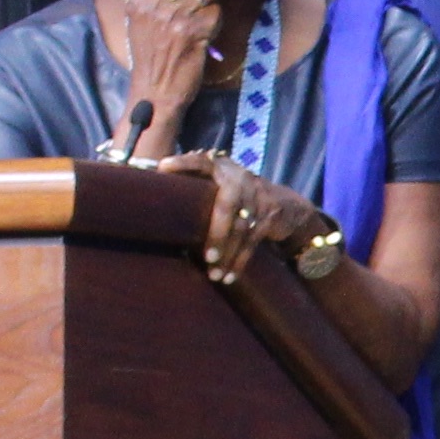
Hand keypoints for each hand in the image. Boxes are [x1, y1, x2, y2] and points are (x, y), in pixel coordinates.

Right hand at [102, 0, 227, 147]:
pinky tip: (205, 35)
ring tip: (201, 21)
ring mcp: (177, 15)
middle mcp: (156, 2)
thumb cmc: (149, 57)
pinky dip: (216, 22)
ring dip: (210, 5)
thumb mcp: (139, 22)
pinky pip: (217, 12)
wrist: (155, 90)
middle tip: (198, 0)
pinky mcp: (196, 29)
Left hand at [162, 152, 333, 287]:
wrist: (286, 203)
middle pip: (227, 206)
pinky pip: (252, 241)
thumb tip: (154, 182)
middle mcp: (241, 179)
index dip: (183, 163)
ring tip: (214, 274)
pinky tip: (229, 276)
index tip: (163, 167)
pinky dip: (241, 261)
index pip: (201, 162)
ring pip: (241, 229)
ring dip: (228, 254)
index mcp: (221, 167)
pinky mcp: (269, 217)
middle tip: (207, 258)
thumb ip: (191, 182)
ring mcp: (258, 198)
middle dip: (217, 234)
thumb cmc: (236, 196)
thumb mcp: (217, 183)